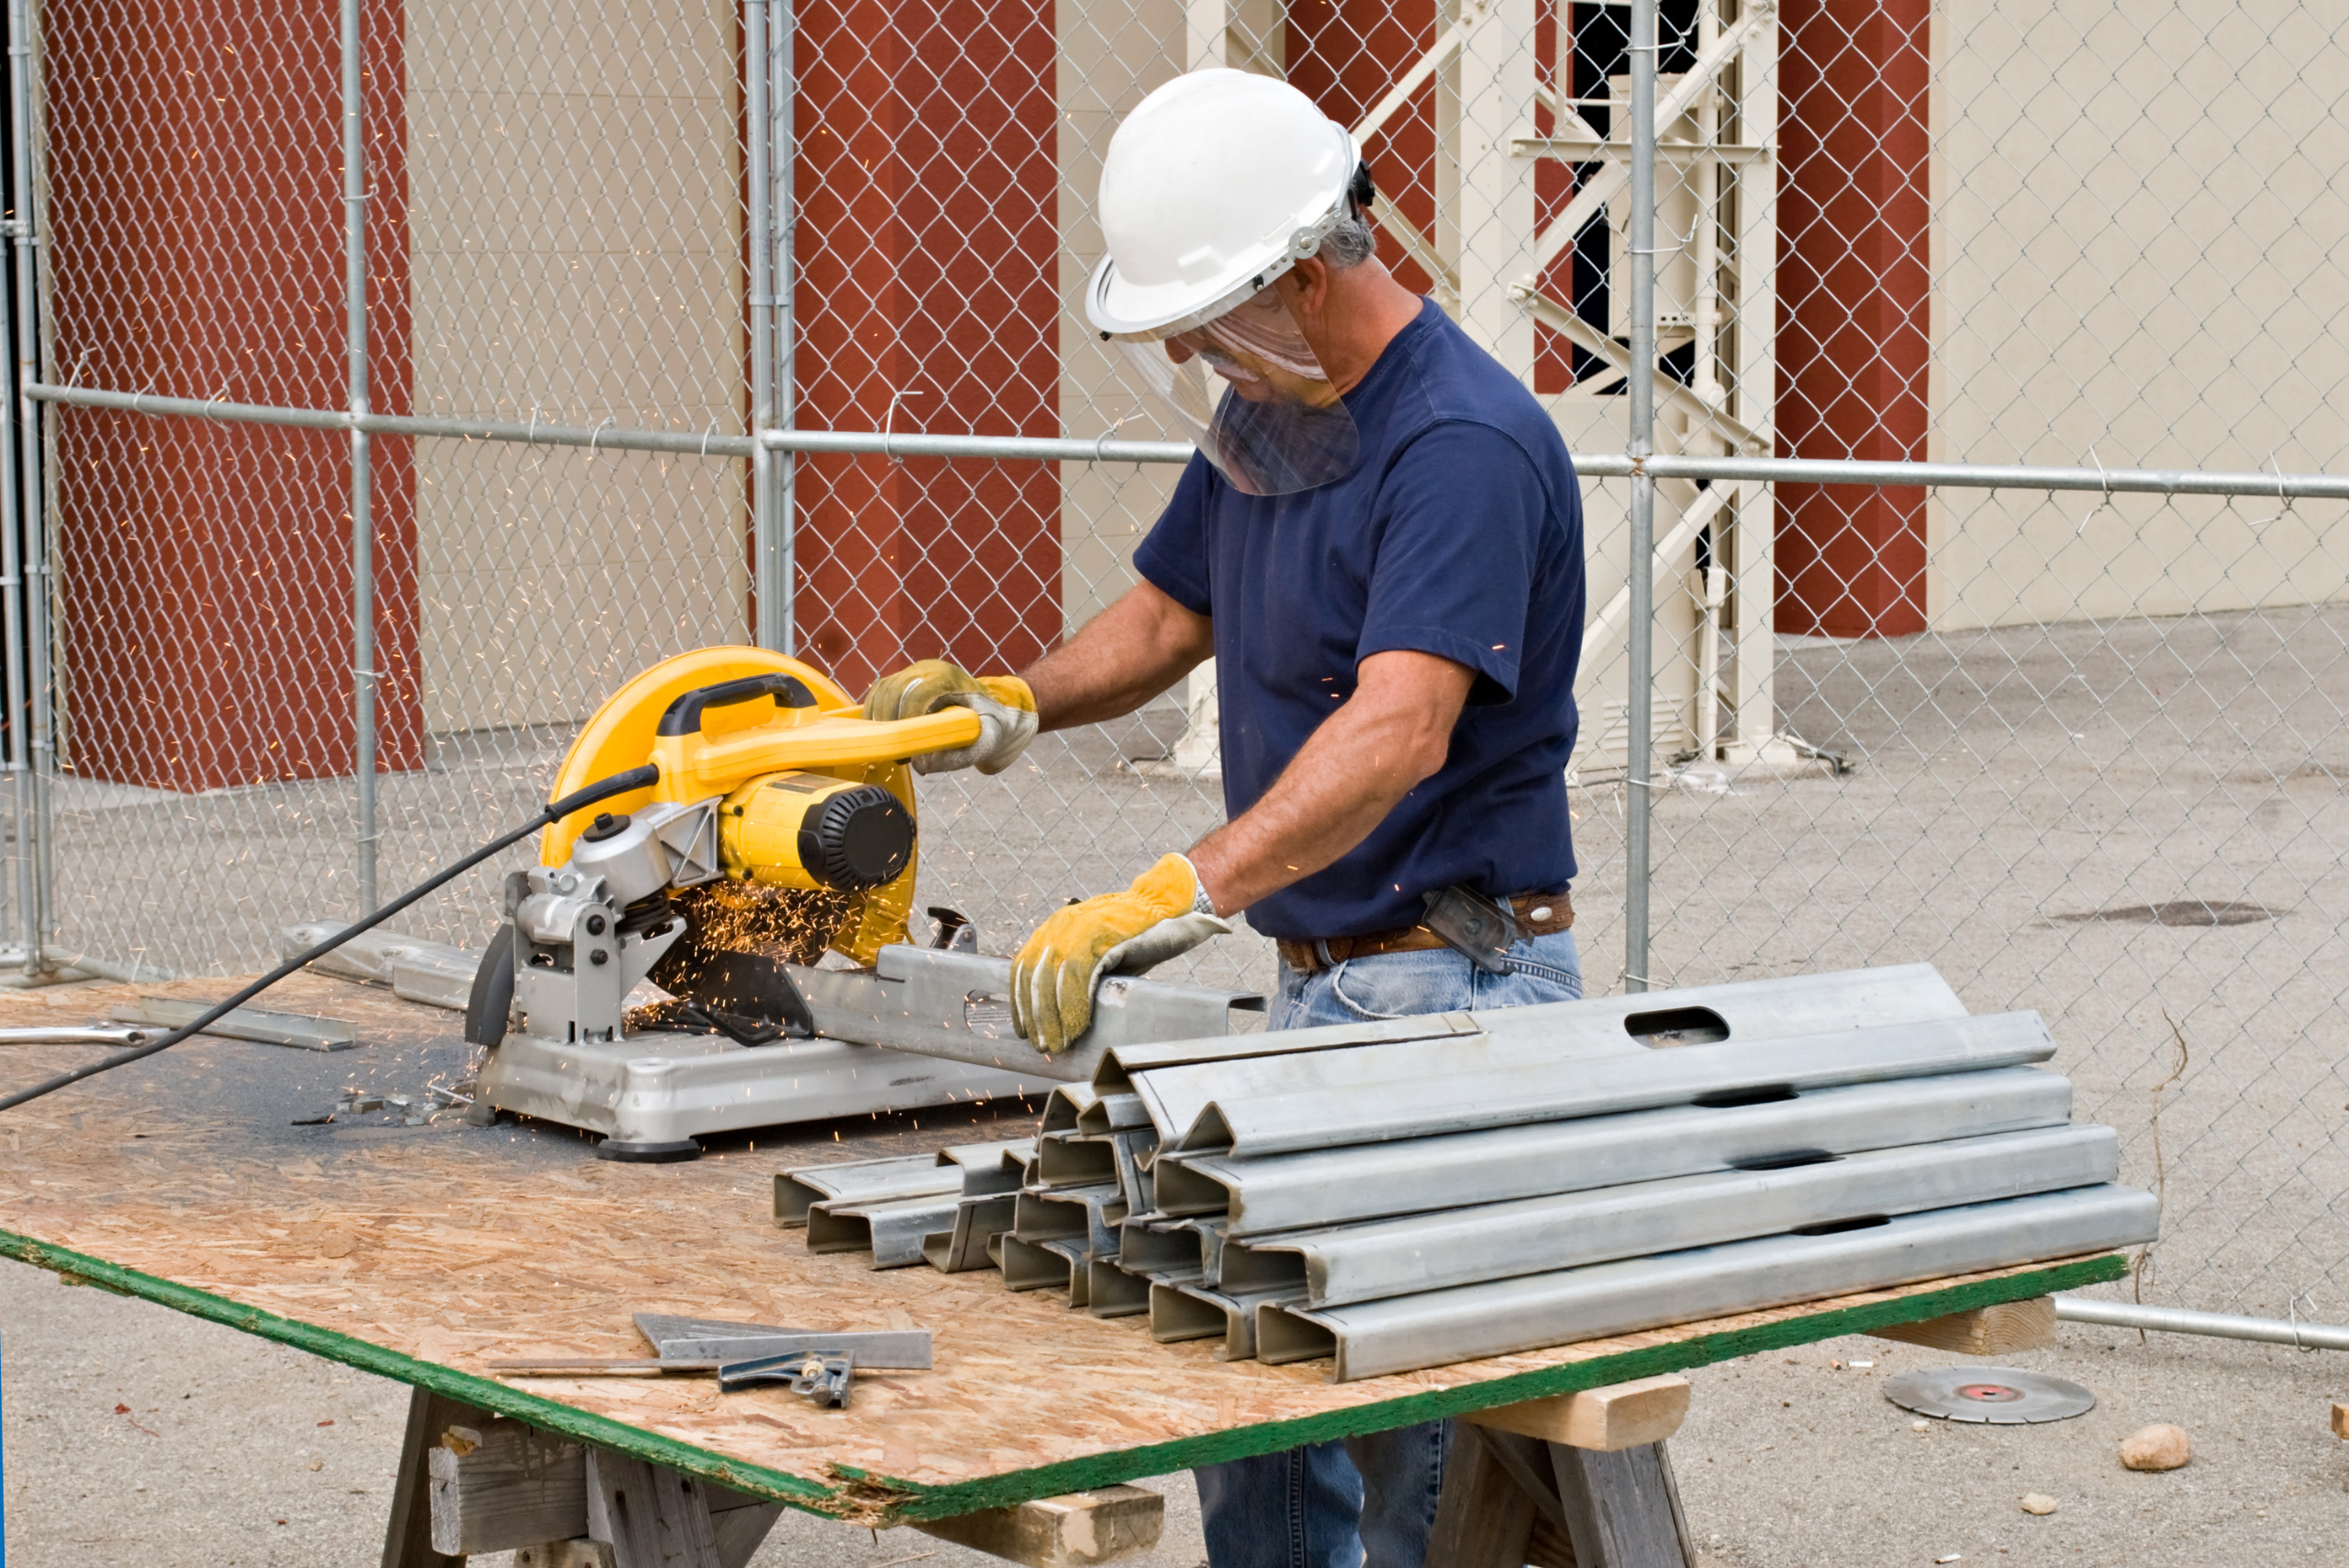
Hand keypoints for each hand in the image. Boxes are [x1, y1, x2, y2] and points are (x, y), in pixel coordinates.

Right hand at [862, 660, 1038, 775]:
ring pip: (882, 692)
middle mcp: (928, 669)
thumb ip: (959, 756)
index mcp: (949, 678)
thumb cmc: (991, 727)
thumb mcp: (985, 744)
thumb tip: (922, 763)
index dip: (907, 718)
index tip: (907, 746)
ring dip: (880, 721)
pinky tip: (886, 737)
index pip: (917, 692)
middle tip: (901, 754)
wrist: (993, 712)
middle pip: (894, 690)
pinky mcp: (901, 682)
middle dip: (891, 724)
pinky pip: (879, 695)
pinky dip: (875, 715)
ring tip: (896, 749)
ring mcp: (912, 672)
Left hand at [1012, 854, 1229, 1055]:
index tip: (1022, 1031)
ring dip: (1053, 1018)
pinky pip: (1079, 977)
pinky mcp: (1100, 937)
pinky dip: (1075, 1007)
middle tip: (1042, 1046)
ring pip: (1052, 979)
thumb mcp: (1098, 954)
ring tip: (1060, 1044)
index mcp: (1055, 928)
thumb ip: (1076, 975)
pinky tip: (1078, 1028)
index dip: (1020, 1003)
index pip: (1023, 968)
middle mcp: (1061, 926)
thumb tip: (1059, 1017)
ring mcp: (1079, 929)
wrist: (1172, 909)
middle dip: (1036, 1017)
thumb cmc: (1137, 938)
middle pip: (1034, 977)